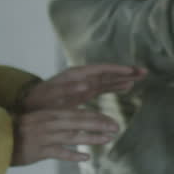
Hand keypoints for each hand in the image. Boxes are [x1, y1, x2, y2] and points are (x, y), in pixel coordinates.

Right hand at [10, 107, 119, 165]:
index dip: (96, 117)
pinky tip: (85, 157)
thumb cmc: (19, 130)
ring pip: (73, 136)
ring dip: (92, 138)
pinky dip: (72, 155)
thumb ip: (57, 121)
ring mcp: (45, 137)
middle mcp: (50, 123)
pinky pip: (58, 153)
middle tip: (117, 127)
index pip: (78, 114)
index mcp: (50, 113)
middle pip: (79, 122)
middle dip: (99, 124)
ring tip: (107, 140)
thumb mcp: (39, 120)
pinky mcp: (39, 151)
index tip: (112, 120)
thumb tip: (78, 123)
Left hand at [20, 64, 145, 112]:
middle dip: (125, 72)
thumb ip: (69, 90)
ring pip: (108, 79)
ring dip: (123, 78)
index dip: (116, 70)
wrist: (30, 104)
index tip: (131, 71)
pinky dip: (115, 86)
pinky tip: (126, 87)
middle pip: (108, 72)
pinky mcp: (84, 92)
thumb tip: (86, 85)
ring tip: (140, 78)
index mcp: (76, 75)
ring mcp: (84, 84)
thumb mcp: (52, 96)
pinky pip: (103, 87)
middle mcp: (82, 77)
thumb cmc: (41, 100)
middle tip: (144, 72)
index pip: (101, 70)